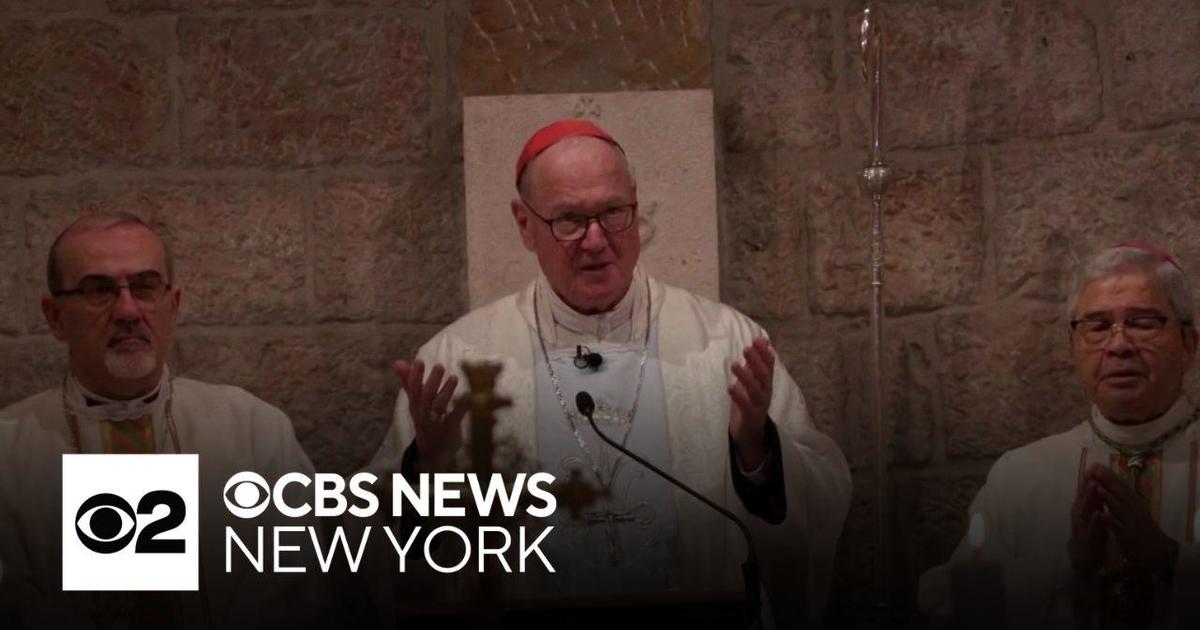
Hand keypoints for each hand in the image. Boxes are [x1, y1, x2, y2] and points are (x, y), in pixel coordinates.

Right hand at [395, 359, 464, 470]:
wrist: (433, 452)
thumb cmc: (426, 421)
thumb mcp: (416, 403)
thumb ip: (409, 382)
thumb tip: (399, 362)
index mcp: (415, 406)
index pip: (413, 389)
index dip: (414, 375)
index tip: (419, 360)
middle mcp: (423, 415)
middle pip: (425, 397)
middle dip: (431, 381)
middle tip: (439, 366)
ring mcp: (436, 424)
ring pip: (437, 407)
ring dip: (445, 392)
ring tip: (454, 378)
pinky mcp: (449, 431)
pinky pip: (454, 419)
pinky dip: (461, 408)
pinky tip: (468, 397)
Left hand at [729, 337, 773, 470]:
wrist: (750, 432)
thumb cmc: (750, 401)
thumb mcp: (753, 380)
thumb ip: (755, 362)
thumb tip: (761, 339)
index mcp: (766, 383)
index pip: (769, 365)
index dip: (764, 353)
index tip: (757, 340)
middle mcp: (765, 393)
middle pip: (764, 376)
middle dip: (756, 361)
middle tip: (746, 349)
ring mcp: (759, 405)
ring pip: (756, 390)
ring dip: (746, 376)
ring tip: (735, 365)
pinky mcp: (750, 417)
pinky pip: (746, 406)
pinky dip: (739, 396)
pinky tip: (730, 387)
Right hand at [1069, 463, 1109, 579]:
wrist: (1084, 560)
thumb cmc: (1091, 535)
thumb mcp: (1094, 516)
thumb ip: (1096, 502)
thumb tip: (1100, 484)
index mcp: (1083, 509)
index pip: (1086, 491)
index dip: (1090, 478)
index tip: (1096, 464)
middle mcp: (1079, 515)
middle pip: (1083, 496)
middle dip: (1088, 482)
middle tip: (1093, 469)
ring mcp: (1081, 527)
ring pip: (1084, 509)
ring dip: (1088, 497)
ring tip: (1094, 485)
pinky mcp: (1086, 540)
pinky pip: (1090, 529)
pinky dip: (1093, 521)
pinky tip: (1097, 513)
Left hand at [1090, 464, 1178, 575]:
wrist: (1157, 554)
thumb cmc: (1143, 532)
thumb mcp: (1134, 513)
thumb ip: (1125, 501)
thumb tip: (1114, 486)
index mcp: (1135, 505)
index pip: (1122, 488)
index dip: (1110, 476)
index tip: (1097, 464)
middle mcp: (1135, 511)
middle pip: (1121, 494)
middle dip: (1108, 481)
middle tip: (1096, 468)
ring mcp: (1133, 524)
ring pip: (1120, 509)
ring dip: (1109, 498)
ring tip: (1097, 487)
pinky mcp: (1130, 537)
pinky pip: (1119, 528)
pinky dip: (1110, 521)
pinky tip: (1100, 515)